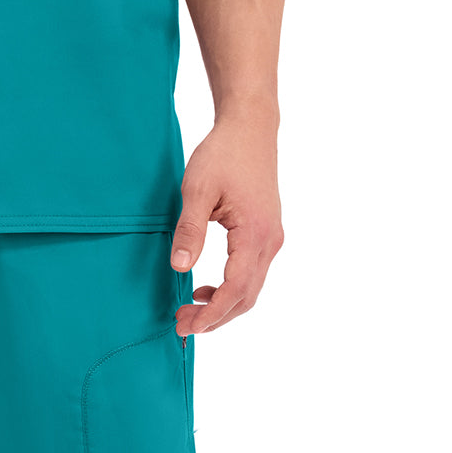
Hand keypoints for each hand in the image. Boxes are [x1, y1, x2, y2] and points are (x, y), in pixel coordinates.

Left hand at [169, 111, 284, 334]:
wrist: (250, 127)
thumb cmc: (223, 153)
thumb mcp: (198, 188)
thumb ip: (189, 230)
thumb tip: (179, 268)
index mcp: (255, 234)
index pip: (235, 290)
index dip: (211, 313)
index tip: (186, 324)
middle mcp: (270, 241)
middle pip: (247, 296)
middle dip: (216, 317)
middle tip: (183, 324)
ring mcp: (272, 237)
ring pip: (251, 286)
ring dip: (224, 304)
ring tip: (192, 309)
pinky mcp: (267, 231)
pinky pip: (252, 271)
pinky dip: (232, 286)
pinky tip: (207, 285)